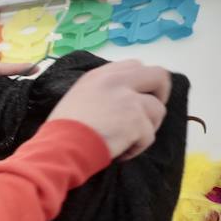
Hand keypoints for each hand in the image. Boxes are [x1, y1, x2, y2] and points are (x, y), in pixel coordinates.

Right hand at [47, 59, 170, 160]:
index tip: (137, 98)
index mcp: (100, 75)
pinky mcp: (136, 121)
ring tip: (126, 141)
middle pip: (158, 76)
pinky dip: (136, 148)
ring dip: (146, 129)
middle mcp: (117, 81)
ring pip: (157, 111)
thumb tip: (119, 102)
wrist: (59, 147)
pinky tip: (119, 153)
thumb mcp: (77, 98)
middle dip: (161, 95)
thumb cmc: (61, 130)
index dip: (142, 83)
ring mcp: (129, 99)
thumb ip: (102, 92)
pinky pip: (149, 136)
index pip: (134, 67)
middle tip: (150, 114)